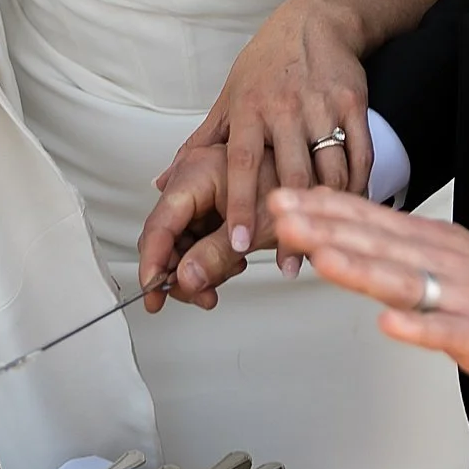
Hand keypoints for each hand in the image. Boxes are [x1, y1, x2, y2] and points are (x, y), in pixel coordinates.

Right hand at [136, 139, 288, 312]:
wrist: (316, 180)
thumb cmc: (293, 188)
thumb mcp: (256, 229)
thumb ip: (215, 255)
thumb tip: (184, 279)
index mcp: (197, 173)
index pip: (160, 224)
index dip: (153, 263)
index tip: (152, 293)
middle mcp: (194, 178)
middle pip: (167, 235)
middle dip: (179, 271)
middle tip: (196, 296)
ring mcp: (203, 193)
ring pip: (182, 240)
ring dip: (196, 269)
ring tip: (220, 282)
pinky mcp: (214, 206)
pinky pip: (198, 238)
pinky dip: (209, 259)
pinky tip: (229, 266)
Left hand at [173, 0, 371, 257]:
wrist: (315, 21)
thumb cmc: (266, 63)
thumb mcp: (228, 96)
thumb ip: (201, 144)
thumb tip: (163, 183)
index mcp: (249, 109)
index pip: (242, 164)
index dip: (241, 206)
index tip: (239, 244)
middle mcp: (285, 109)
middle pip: (289, 175)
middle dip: (289, 223)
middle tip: (288, 264)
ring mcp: (322, 107)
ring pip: (329, 169)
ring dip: (328, 212)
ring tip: (322, 245)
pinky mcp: (353, 104)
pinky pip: (359, 154)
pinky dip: (358, 186)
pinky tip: (351, 211)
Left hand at [269, 187, 468, 392]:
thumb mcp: (438, 253)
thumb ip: (390, 244)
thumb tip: (337, 228)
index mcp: (426, 242)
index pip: (367, 220)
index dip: (322, 209)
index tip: (282, 197)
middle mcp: (437, 262)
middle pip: (374, 243)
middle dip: (325, 228)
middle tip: (283, 215)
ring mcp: (456, 297)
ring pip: (402, 280)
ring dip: (360, 268)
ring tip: (323, 258)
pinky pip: (444, 330)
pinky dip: (417, 327)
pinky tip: (390, 324)